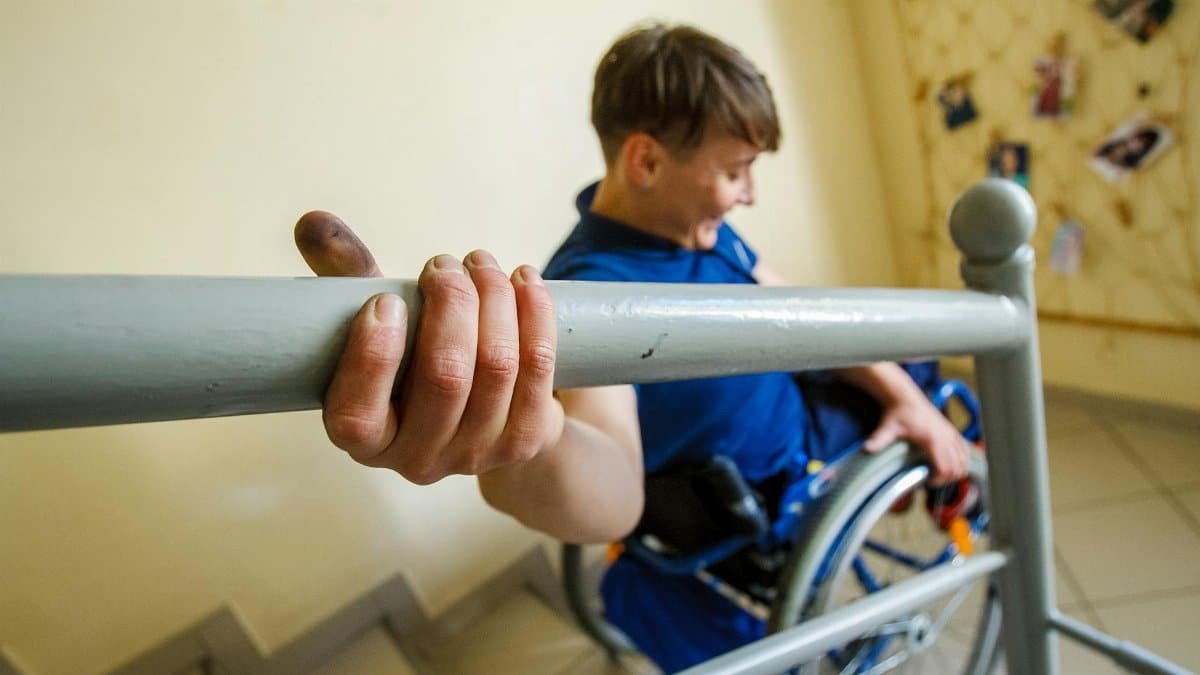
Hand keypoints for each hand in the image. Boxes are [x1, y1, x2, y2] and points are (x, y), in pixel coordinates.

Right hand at [294, 211, 564, 484]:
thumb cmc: (413, 361)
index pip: (357, 414)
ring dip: (493, 299)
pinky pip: (537, 368)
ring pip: (496, 367)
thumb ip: (342, 279)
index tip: (386, 299)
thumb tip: (312, 223)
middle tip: (445, 264)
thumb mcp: (376, 326)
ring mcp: (477, 454)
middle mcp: (417, 459)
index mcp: (364, 438)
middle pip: (445, 378)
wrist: (486, 416)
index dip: (373, 356)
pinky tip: (523, 281)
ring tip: (481, 263)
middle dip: (451, 305)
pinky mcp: (525, 440)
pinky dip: (534, 314)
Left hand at [861, 392, 967, 485]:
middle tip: (931, 482)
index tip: (926, 484)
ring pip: (963, 460)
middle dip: (947, 479)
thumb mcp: (888, 428)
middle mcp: (945, 436)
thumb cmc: (897, 413)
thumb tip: (866, 448)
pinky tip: (950, 465)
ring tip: (939, 475)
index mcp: (932, 439)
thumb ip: (879, 440)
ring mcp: (950, 433)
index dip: (939, 480)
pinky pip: (964, 450)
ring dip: (956, 471)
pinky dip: (961, 460)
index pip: (945, 468)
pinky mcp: (951, 430)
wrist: (904, 396)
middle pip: (957, 467)